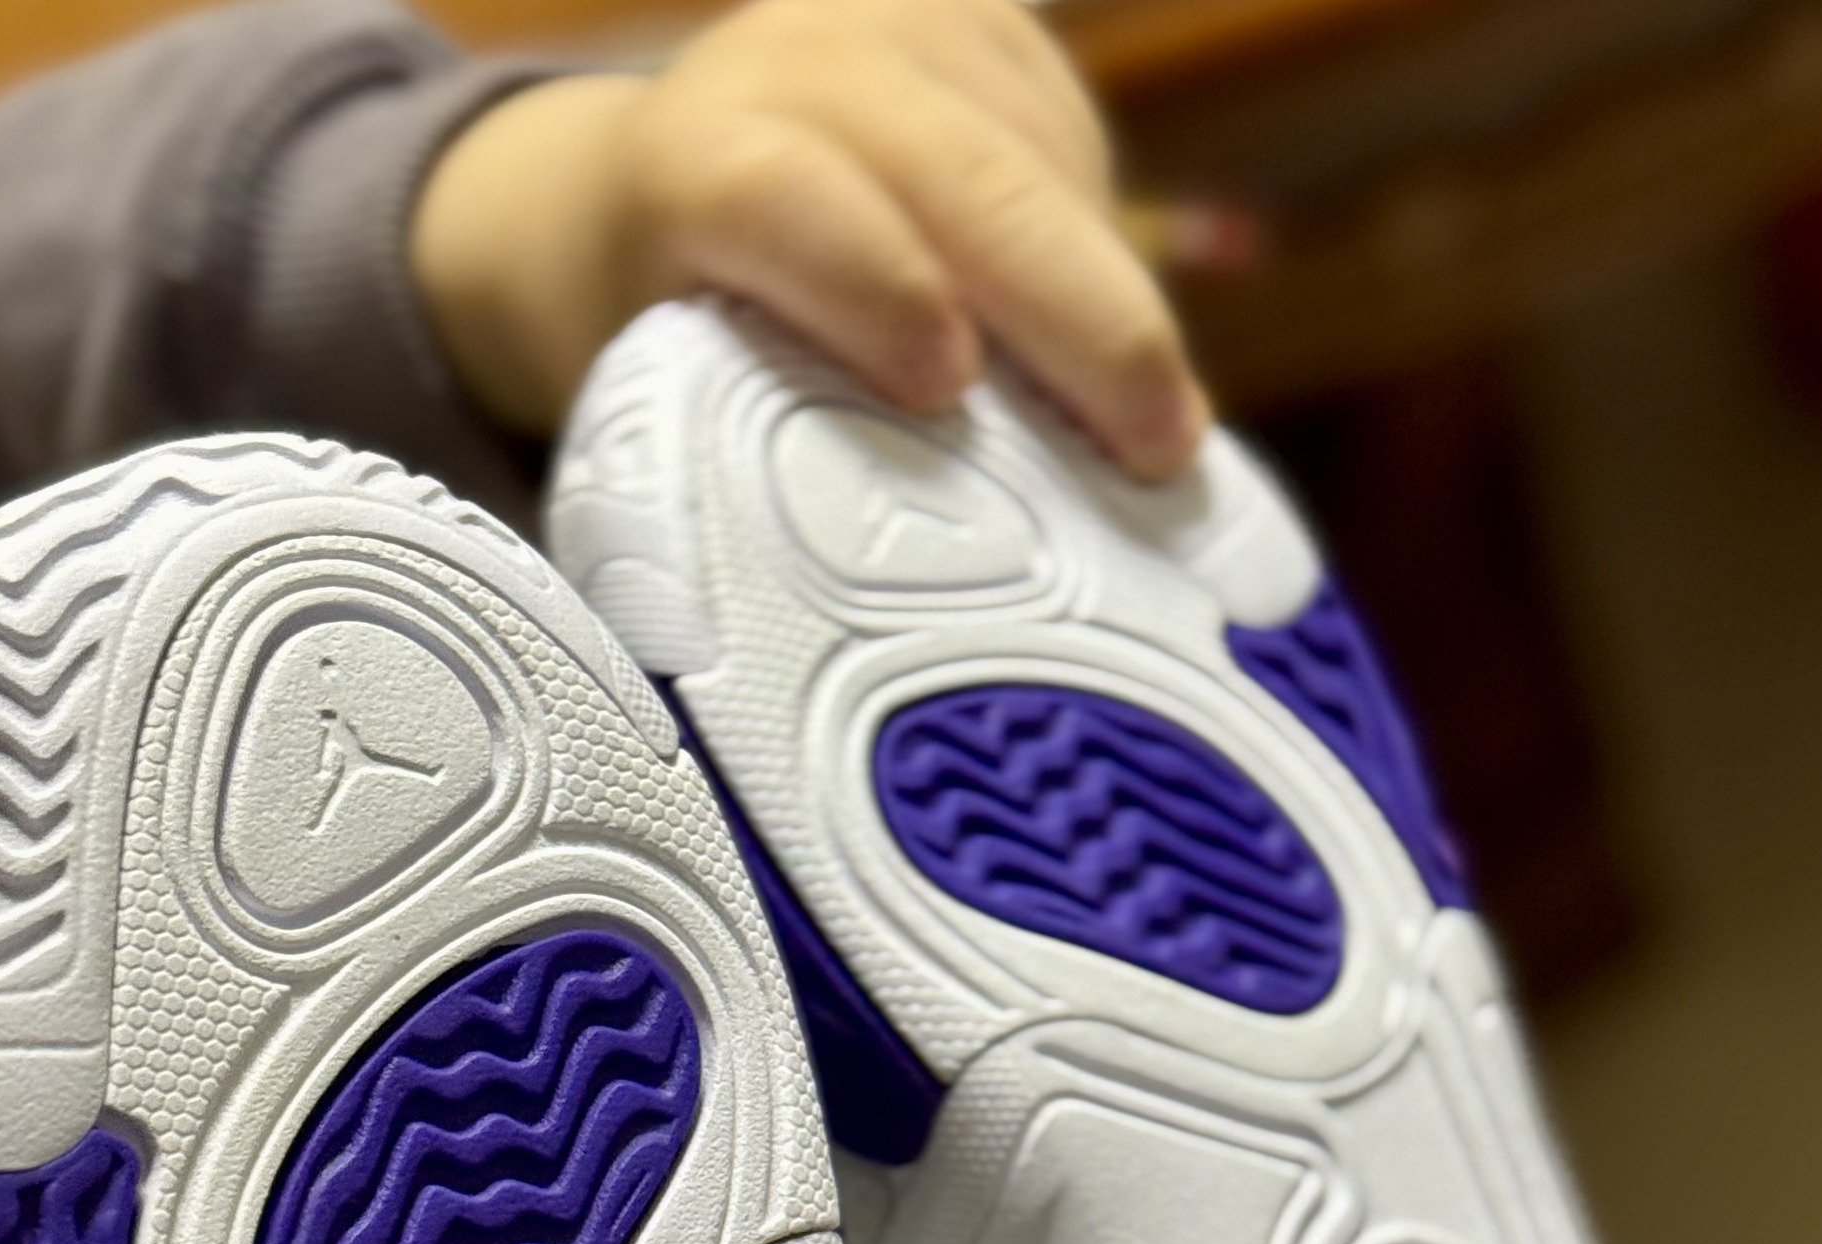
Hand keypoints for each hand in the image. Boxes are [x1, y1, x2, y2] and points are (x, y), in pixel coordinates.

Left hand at [411, 0, 1207, 475]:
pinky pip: (1083, 157)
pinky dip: (1112, 267)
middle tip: (1156, 450)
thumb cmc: (668, 341)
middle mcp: (807, 64)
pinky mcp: (1000, 44)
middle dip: (1084, 321)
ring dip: (1117, 308)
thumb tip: (865, 609)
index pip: (784, 200)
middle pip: (971, 183)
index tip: (948, 390)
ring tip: (1156, 435)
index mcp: (694, 157)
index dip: (869, 287)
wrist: (665, 185)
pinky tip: (1112, 357)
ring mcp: (915, 36)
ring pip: (1050, 172)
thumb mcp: (671, 400)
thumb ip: (750, 463)